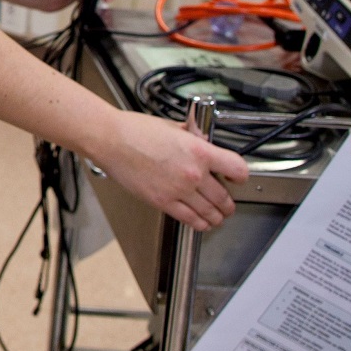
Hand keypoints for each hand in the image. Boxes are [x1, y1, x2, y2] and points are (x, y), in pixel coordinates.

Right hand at [89, 109, 248, 230]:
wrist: (110, 139)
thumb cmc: (134, 130)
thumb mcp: (173, 127)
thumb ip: (192, 138)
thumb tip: (202, 142)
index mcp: (199, 151)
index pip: (238, 169)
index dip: (241, 176)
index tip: (237, 178)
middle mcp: (193, 173)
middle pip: (225, 197)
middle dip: (228, 203)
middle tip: (228, 204)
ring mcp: (178, 190)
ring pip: (210, 213)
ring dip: (217, 216)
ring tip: (218, 216)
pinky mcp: (162, 202)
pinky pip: (190, 219)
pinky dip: (200, 223)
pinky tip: (202, 222)